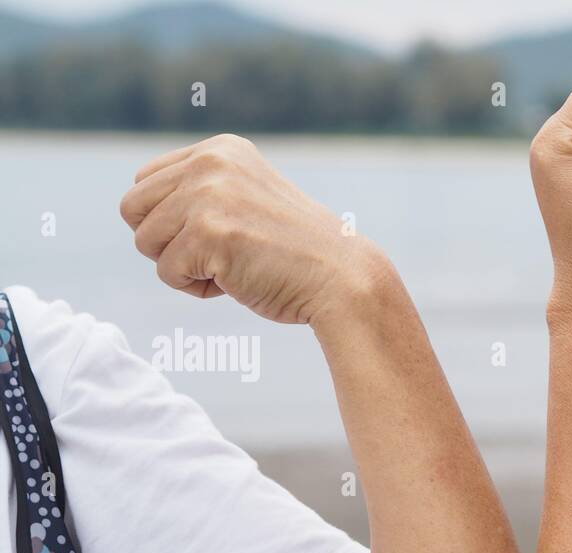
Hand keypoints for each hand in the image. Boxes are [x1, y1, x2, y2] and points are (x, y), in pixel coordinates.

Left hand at [120, 134, 390, 327]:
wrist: (342, 280)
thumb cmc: (296, 253)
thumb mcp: (246, 200)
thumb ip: (200, 192)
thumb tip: (135, 209)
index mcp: (220, 150)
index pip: (145, 182)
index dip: (171, 221)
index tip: (218, 236)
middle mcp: (210, 163)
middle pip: (133, 209)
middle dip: (166, 242)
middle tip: (215, 256)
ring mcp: (207, 196)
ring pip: (145, 242)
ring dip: (182, 267)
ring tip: (230, 268)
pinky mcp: (207, 233)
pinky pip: (167, 273)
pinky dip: (196, 288)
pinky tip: (237, 281)